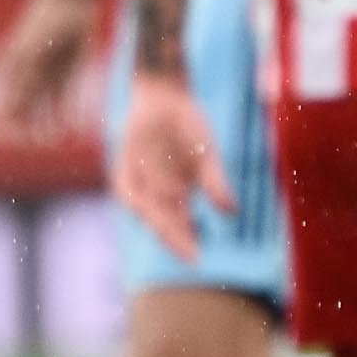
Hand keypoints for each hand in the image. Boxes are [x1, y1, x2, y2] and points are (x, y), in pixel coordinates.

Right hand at [0, 0, 94, 136]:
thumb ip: (26, 73)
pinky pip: (62, 99)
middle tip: (46, 143)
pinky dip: (64, 114)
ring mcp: (46, 74)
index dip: (10, 128)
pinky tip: (71, 129)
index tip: (22, 140)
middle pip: (21, 113)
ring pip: (41, 109)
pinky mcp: (65, 72)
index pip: (3, 108)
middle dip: (29, 132)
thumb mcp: (39, 45)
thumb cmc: (52, 17)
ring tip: (59, 141)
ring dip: (47, 127)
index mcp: (13, 69)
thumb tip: (11, 100)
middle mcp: (27, 74)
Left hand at [113, 66, 232, 261]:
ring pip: (145, 210)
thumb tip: (232, 212)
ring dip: (155, 222)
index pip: (179, 227)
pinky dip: (133, 200)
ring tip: (167, 233)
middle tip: (186, 254)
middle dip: (173, 239)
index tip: (196, 260)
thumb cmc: (188, 128)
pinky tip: (142, 209)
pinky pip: (125, 190)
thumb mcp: (206, 156)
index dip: (185, 244)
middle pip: (163, 223)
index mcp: (176, 196)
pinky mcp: (124, 168)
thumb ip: (215, 183)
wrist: (164, 97)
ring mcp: (139, 181)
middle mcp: (155, 193)